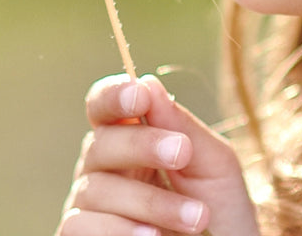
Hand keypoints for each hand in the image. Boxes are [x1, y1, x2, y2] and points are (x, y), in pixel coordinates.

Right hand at [56, 74, 260, 235]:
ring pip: (96, 190)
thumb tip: (148, 82)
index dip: (115, 94)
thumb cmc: (221, 211)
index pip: (106, 105)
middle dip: (143, 145)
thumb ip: (182, 126)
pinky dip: (122, 231)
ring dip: (150, 201)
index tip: (140, 95)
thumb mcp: (214, 164)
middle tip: (183, 154)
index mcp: (134, 138)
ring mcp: (89, 208)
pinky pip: (80, 228)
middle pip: (101, 143)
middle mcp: (104, 169)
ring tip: (196, 219)